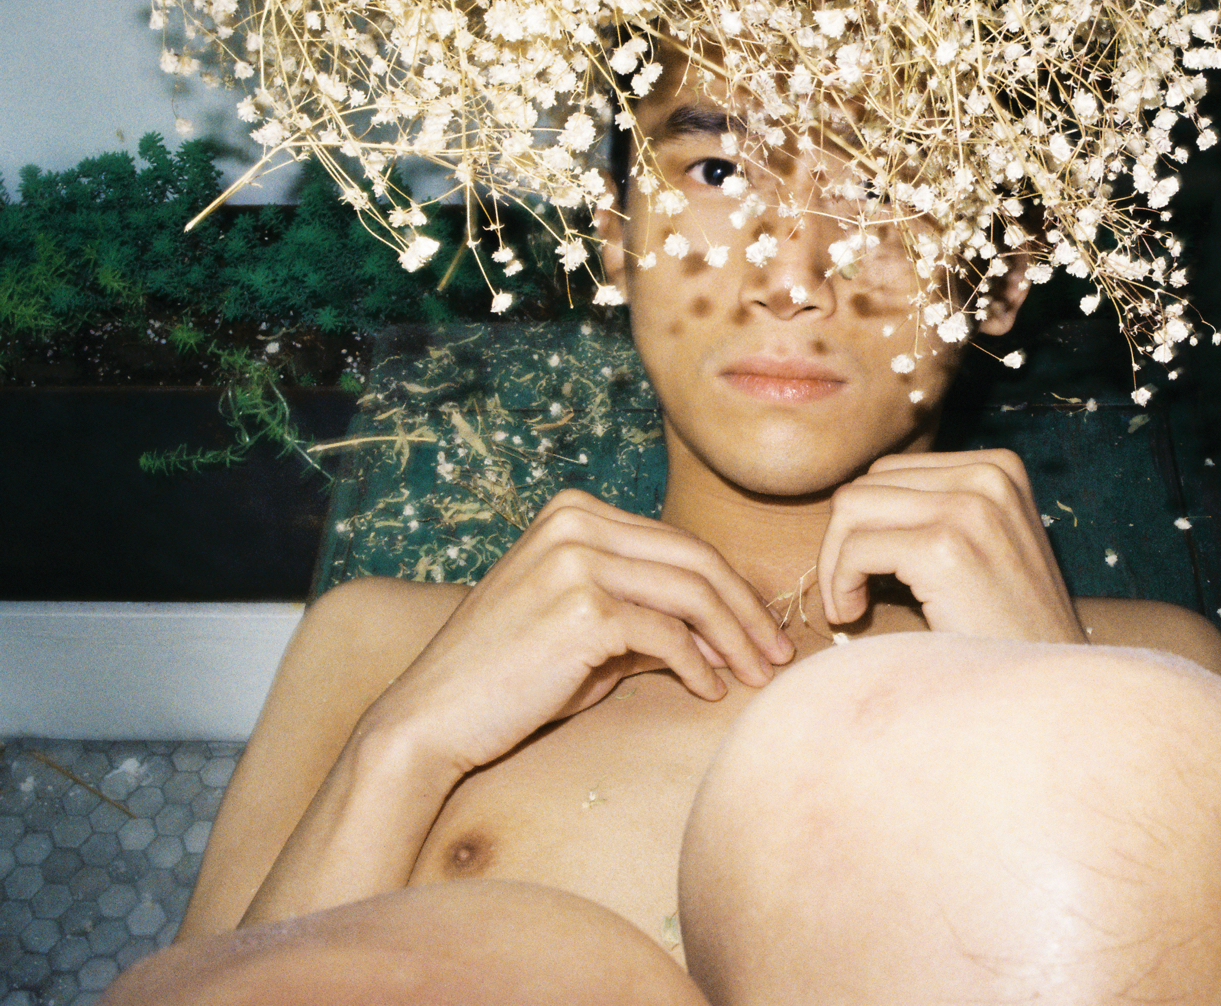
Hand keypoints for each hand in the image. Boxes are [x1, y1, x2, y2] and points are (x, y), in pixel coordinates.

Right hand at [366, 490, 794, 773]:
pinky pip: (667, 636)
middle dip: (748, 610)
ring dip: (736, 639)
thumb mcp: (587, 630)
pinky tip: (710, 691)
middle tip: (779, 653)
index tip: (763, 628)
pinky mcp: (582, 608)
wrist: (433, 716)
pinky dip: (698, 666)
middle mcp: (577, 524)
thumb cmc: (512, 677)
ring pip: (692, 595)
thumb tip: (728, 632)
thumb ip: (649, 615)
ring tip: (758, 675)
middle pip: (697, 561)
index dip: (732, 588)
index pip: (680, 544)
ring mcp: (577, 561)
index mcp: (576, 512)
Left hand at [816, 450, 1084, 644]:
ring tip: (851, 605)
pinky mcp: (946, 548)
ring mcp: (970, 509)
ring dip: (836, 562)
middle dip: (842, 541)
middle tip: (851, 593)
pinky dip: (840, 584)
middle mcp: (988, 476)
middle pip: (865, 486)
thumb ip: (933, 511)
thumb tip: (850, 503)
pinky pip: (856, 548)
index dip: (863, 525)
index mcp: (997, 468)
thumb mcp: (982, 547)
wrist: (1043, 687)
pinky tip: (854, 615)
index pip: (888, 472)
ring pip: (851, 509)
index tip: (868, 573)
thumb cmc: (1003, 628)